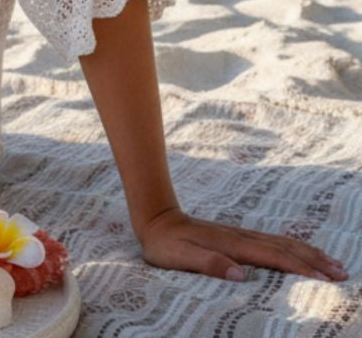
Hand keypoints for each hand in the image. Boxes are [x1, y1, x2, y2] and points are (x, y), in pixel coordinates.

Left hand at [138, 206, 348, 282]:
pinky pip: (271, 241)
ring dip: (308, 253)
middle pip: (283, 248)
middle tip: (342, 273)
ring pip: (280, 243)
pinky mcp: (237, 235)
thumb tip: (240, 274)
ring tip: (333, 263)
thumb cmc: (164, 243)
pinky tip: (301, 251)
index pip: (271, 257)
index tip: (323, 279)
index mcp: (231, 245)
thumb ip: (207, 263)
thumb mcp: (179, 256)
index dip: (298, 267)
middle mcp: (240, 236)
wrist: (155, 217)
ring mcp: (239, 234)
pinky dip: (292, 246)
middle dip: (314, 260)